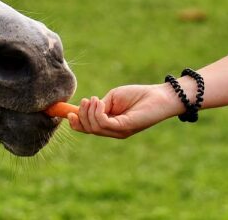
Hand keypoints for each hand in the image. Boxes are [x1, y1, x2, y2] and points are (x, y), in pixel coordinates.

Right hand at [67, 84, 181, 138]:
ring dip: (89, 111)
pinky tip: (100, 102)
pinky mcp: (124, 127)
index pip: (87, 129)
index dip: (75, 123)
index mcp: (109, 125)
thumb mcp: (112, 98)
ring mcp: (119, 131)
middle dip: (81, 115)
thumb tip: (87, 108)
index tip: (69, 112)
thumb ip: (99, 105)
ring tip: (95, 99)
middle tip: (86, 100)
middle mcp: (113, 131)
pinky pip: (103, 123)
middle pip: (88, 129)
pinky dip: (97, 112)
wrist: (159, 96)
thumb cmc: (137, 95)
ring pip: (94, 127)